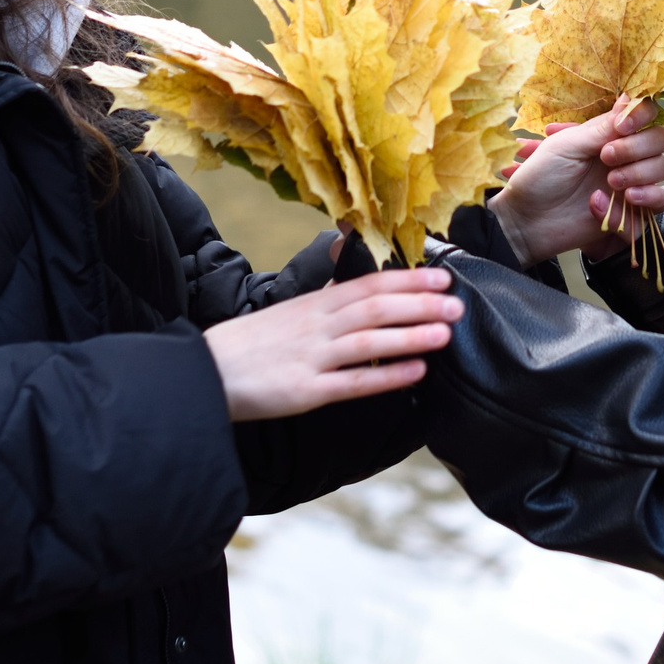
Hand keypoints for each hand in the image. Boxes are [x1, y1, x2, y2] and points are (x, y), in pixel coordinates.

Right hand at [201, 268, 462, 421]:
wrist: (206, 373)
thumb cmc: (252, 343)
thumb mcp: (289, 309)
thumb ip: (327, 295)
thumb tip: (355, 271)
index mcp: (314, 303)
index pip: (367, 284)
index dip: (407, 280)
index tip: (441, 276)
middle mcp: (317, 326)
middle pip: (374, 308)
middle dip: (420, 304)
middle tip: (457, 302)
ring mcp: (312, 358)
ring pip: (369, 342)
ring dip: (411, 336)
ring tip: (446, 334)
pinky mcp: (306, 391)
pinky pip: (353, 383)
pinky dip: (386, 377)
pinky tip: (416, 373)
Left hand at [490, 97, 663, 267]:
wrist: (528, 220)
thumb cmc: (540, 177)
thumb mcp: (566, 146)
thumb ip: (602, 127)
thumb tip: (632, 98)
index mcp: (609, 133)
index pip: (645, 113)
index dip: (641, 115)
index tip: (621, 127)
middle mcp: (626, 154)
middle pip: (661, 139)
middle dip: (638, 147)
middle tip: (606, 158)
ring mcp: (632, 181)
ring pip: (663, 168)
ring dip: (640, 173)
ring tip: (610, 184)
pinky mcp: (634, 211)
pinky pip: (660, 202)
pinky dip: (643, 201)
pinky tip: (615, 202)